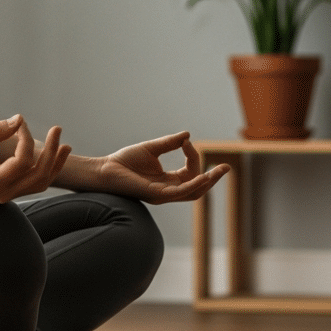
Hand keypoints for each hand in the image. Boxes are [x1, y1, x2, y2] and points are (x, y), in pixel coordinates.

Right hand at [0, 115, 71, 202]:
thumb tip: (19, 119)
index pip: (22, 162)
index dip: (26, 139)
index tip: (20, 123)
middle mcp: (2, 193)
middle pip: (38, 176)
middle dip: (51, 152)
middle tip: (57, 129)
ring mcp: (7, 196)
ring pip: (40, 184)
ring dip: (54, 164)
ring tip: (65, 146)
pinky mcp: (8, 193)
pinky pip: (33, 184)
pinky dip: (46, 170)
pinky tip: (52, 156)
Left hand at [93, 131, 229, 204]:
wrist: (105, 170)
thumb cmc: (124, 162)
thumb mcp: (151, 148)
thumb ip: (169, 143)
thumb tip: (187, 135)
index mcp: (167, 181)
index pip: (190, 172)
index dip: (193, 156)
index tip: (186, 142)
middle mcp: (167, 190)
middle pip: (197, 188)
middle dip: (213, 179)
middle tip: (226, 167)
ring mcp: (163, 195)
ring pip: (192, 193)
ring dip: (207, 183)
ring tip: (219, 171)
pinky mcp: (156, 195)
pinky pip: (179, 193)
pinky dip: (192, 185)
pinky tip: (202, 176)